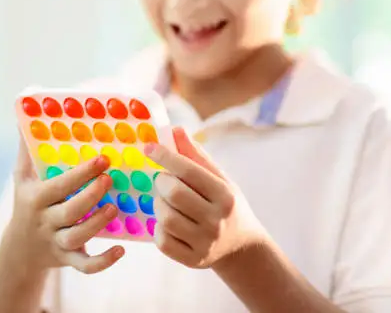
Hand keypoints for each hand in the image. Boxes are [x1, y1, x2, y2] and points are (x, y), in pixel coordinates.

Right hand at [1, 136, 124, 278]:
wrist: (19, 250)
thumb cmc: (26, 204)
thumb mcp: (21, 178)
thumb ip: (27, 150)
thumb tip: (23, 118)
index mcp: (36, 199)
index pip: (59, 185)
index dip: (81, 173)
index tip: (102, 159)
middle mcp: (45, 222)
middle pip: (69, 211)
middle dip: (91, 195)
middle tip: (110, 178)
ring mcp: (56, 243)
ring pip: (78, 238)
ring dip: (97, 224)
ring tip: (114, 207)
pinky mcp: (67, 260)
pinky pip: (85, 266)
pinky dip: (103, 262)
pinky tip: (121, 250)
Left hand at [145, 127, 267, 268]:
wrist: (241, 247)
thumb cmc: (225, 205)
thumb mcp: (219, 178)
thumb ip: (196, 156)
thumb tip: (175, 130)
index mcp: (225, 195)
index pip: (189, 170)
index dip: (165, 156)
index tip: (149, 147)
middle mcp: (217, 220)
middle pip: (174, 193)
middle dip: (161, 182)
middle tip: (163, 180)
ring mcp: (205, 243)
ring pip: (165, 217)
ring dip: (158, 205)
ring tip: (166, 201)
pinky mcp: (193, 260)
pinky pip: (162, 241)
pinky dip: (159, 229)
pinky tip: (168, 223)